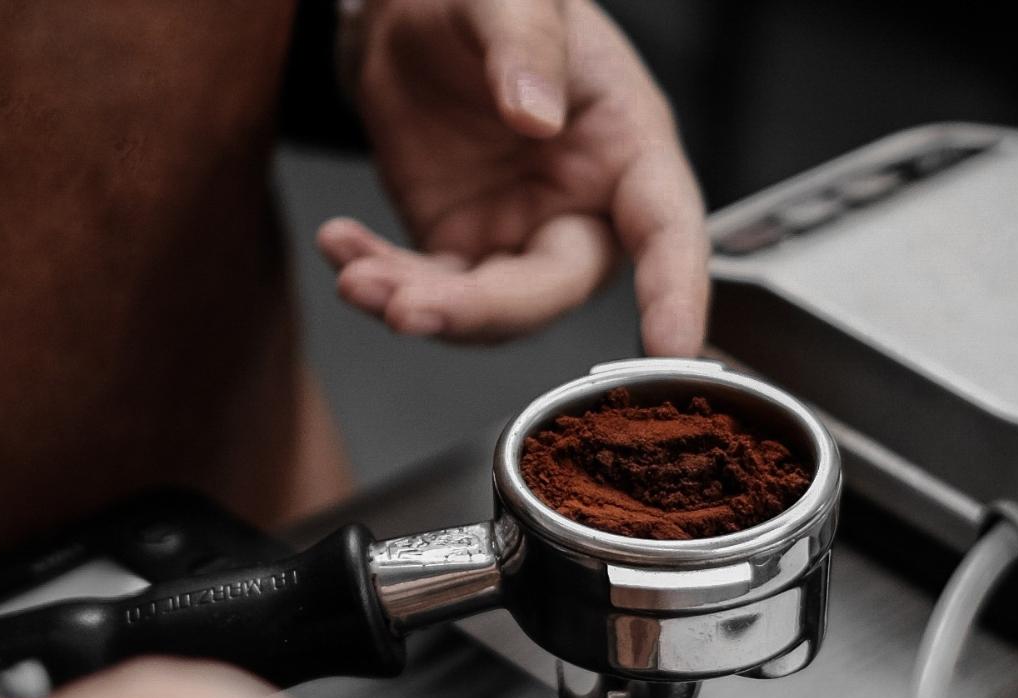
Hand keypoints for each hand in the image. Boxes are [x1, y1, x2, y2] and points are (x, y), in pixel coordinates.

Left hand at [319, 0, 709, 354]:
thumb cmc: (487, 1)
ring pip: (488, 309)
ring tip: (357, 279)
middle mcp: (583, 206)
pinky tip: (342, 248)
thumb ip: (527, 45)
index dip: (676, 288)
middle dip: (484, 309)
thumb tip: (536, 115)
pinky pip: (428, 288)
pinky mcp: (461, 248)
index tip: (670, 343)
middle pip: (556, 288)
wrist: (415, 15)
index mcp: (628, 146)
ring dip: (421, 306)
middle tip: (411, 307)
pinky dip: (382, 281)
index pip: (667, 227)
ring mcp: (520, 235)